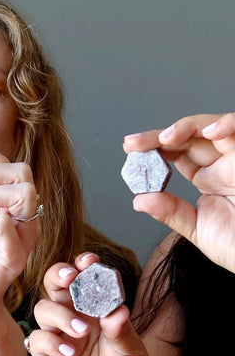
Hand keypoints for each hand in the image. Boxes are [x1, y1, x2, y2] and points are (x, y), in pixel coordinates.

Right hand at [28, 252, 154, 355]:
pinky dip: (49, 341)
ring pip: (43, 309)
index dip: (83, 266)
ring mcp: (59, 336)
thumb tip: (115, 309)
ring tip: (81, 331)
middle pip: (55, 286)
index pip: (85, 280)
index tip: (90, 260)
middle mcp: (75, 317)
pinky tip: (69, 352)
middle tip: (70, 277)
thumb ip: (120, 330)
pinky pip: (36, 340)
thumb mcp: (133, 352)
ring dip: (59, 313)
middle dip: (59, 276)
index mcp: (97, 310)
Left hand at [124, 112, 234, 271]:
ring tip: (165, 138)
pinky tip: (211, 132)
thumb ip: (171, 214)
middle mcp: (223, 165)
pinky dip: (228, 124)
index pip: (177, 154)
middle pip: (188, 138)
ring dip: (187, 127)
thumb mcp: (200, 231)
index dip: (154, 149)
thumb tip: (139, 200)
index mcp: (209, 179)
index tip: (130, 151)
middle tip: (133, 144)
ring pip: (213, 127)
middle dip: (157, 138)